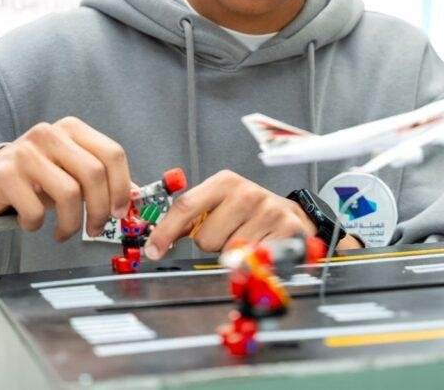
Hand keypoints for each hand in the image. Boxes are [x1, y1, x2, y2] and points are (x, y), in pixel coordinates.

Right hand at [0, 117, 131, 241]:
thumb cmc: (38, 176)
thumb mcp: (72, 170)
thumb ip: (103, 179)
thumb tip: (136, 196)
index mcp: (73, 129)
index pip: (112, 154)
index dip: (122, 186)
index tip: (120, 212)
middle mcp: (50, 134)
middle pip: (93, 174)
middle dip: (100, 210)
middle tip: (97, 230)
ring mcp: (25, 151)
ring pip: (68, 193)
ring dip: (72, 223)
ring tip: (65, 232)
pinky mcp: (4, 174)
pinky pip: (35, 209)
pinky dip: (37, 224)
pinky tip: (33, 223)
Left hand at [145, 170, 316, 258]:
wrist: (290, 216)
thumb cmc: (249, 213)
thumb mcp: (219, 206)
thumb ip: (189, 220)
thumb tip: (157, 243)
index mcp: (225, 182)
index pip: (186, 206)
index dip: (166, 231)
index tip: (153, 250)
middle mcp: (247, 193)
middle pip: (205, 238)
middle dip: (212, 244)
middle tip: (229, 234)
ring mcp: (268, 211)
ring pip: (228, 253)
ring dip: (233, 254)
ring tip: (246, 239)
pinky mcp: (286, 230)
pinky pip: (253, 261)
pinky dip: (253, 261)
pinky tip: (260, 247)